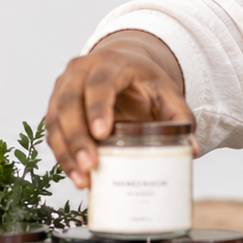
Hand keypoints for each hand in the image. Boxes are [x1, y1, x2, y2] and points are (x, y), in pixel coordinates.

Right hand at [44, 30, 193, 188]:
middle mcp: (80, 71)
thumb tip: (191, 149)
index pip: (99, 82)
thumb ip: (179, 115)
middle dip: (77, 136)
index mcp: (110, 63)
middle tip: (91, 165)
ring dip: (66, 151)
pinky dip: (61, 155)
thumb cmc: (143, 80)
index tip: (102, 134)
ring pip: (55, 119)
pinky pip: (51, 131)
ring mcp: (63, 87)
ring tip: (83, 179)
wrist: (122, 64)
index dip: (98, 107)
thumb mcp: (165, 90)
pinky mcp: (55, 106)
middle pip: (70, 102)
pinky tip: (76, 176)